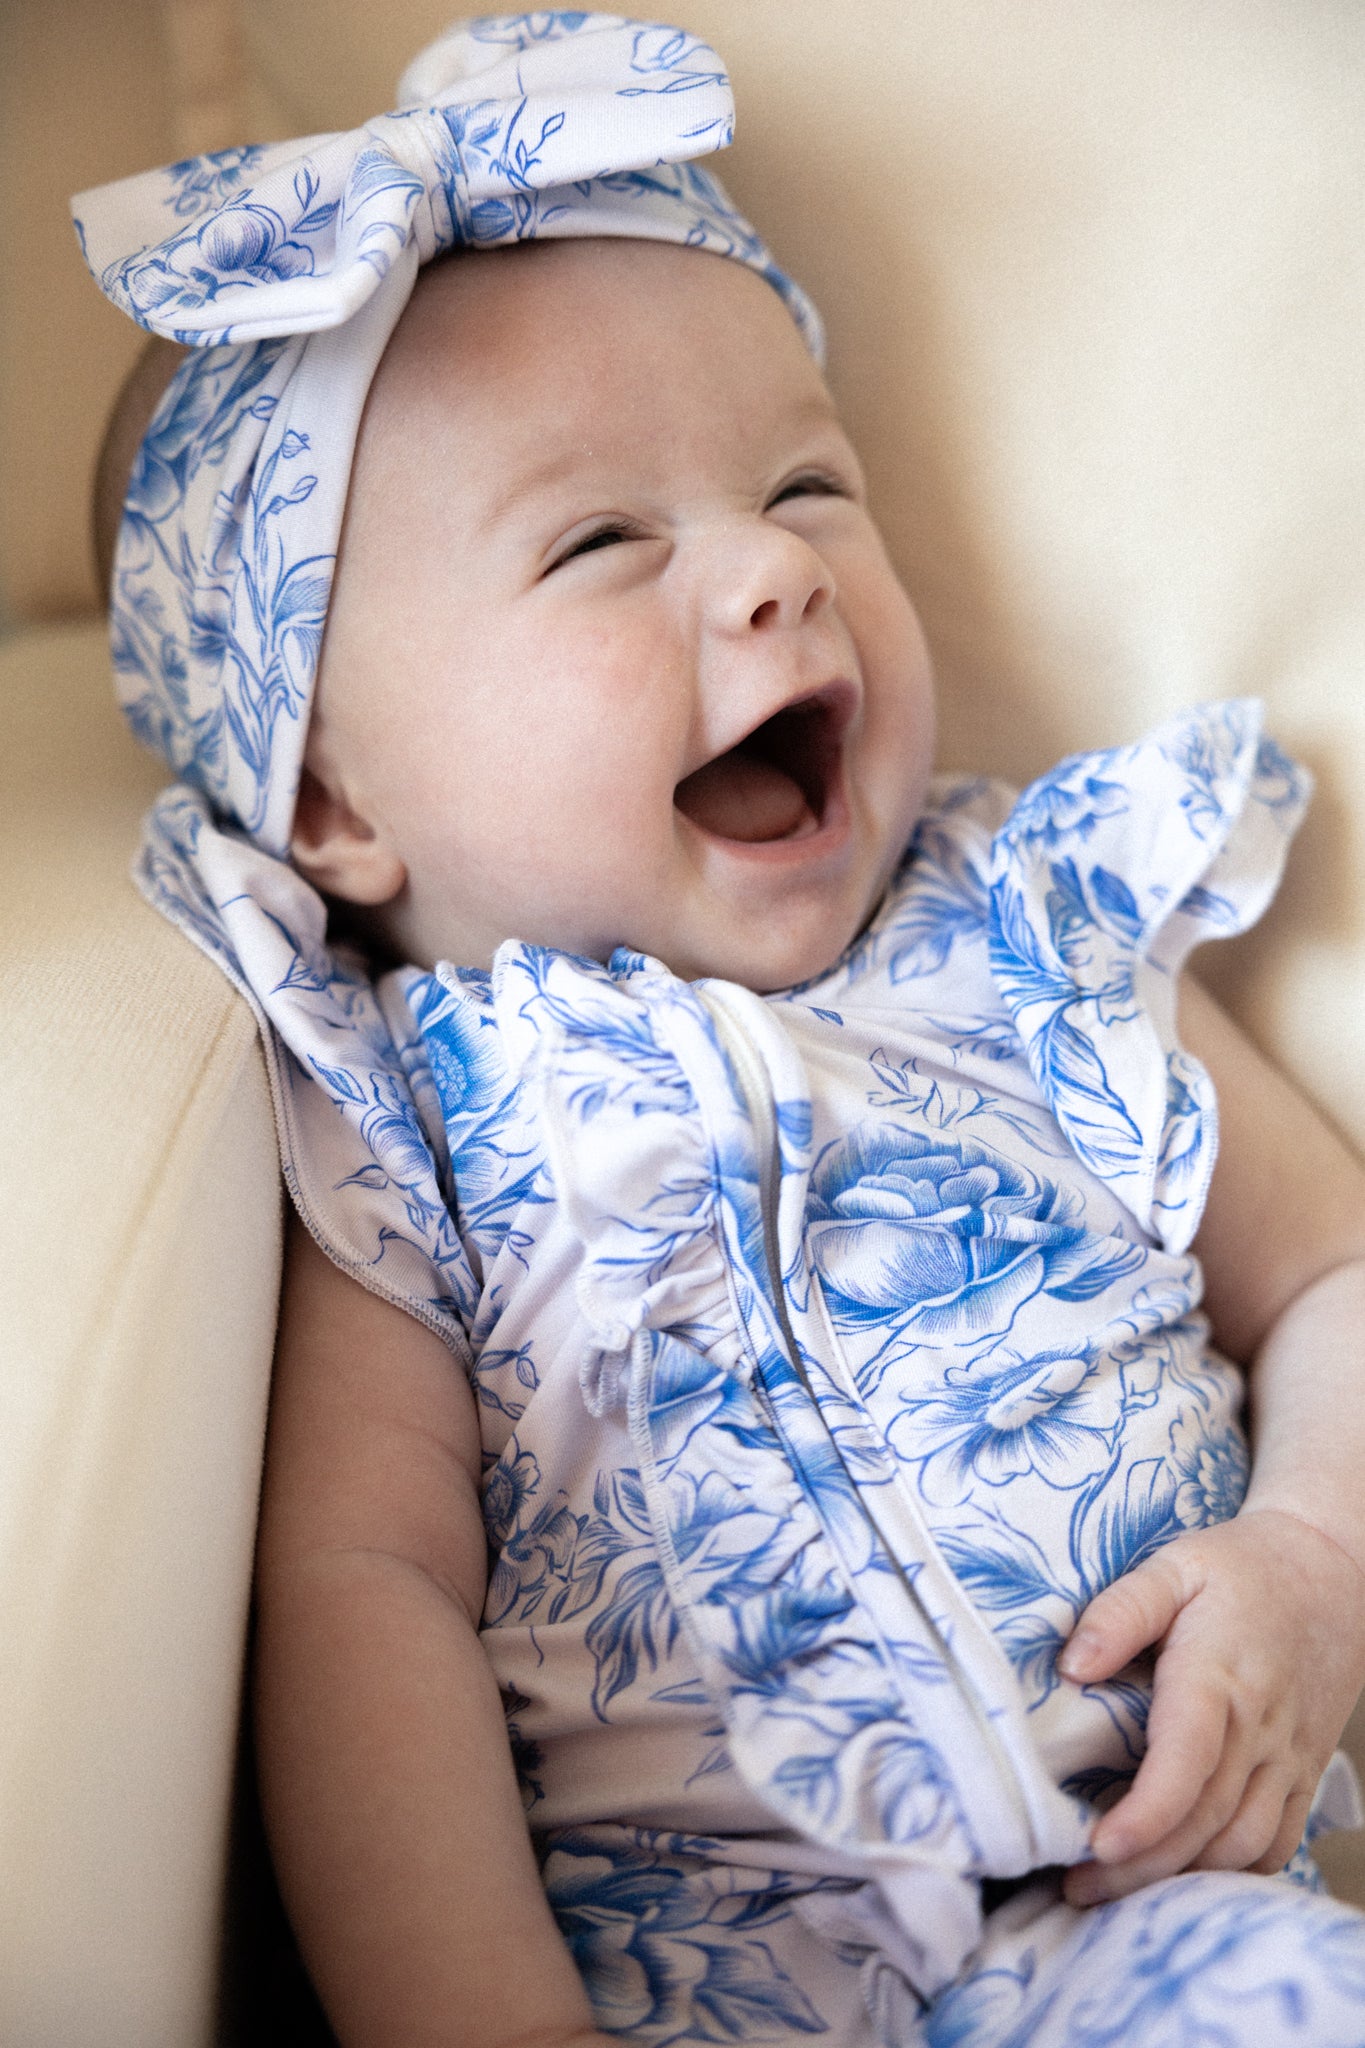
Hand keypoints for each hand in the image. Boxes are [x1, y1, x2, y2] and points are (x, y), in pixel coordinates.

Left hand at [1057, 1507, 1364, 1905]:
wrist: (1330, 1573)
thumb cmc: (1239, 1569)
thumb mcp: (1173, 1566)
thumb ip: (1120, 1611)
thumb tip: (1071, 1667)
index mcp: (1220, 1675)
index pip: (1188, 1761)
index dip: (1146, 1814)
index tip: (1097, 1845)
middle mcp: (1260, 1728)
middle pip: (1206, 1820)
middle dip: (1141, 1866)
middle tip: (1076, 1887)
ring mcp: (1289, 1757)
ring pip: (1242, 1844)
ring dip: (1180, 1877)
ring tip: (1113, 1888)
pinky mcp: (1304, 1774)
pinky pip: (1275, 1843)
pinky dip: (1230, 1872)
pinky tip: (1181, 1874)